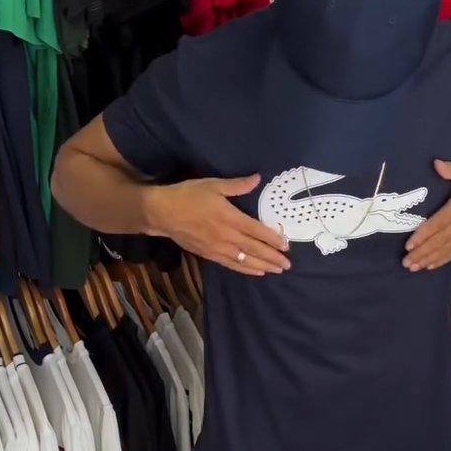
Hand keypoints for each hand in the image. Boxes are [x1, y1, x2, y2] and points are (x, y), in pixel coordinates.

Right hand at [147, 176, 290, 275]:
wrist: (162, 212)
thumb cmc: (188, 195)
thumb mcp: (213, 185)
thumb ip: (237, 185)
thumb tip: (257, 178)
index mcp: (229, 217)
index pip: (257, 230)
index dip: (273, 239)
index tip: (286, 245)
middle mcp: (226, 236)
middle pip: (254, 249)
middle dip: (272, 257)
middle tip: (288, 264)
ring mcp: (218, 248)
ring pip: (245, 260)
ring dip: (263, 266)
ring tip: (277, 270)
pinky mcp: (209, 255)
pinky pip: (232, 264)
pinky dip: (246, 269)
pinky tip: (257, 272)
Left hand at [403, 161, 450, 269]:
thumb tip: (435, 164)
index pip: (438, 223)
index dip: (423, 235)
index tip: (409, 245)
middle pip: (440, 240)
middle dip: (423, 252)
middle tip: (406, 263)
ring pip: (448, 248)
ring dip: (431, 258)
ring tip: (415, 267)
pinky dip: (445, 258)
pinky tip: (432, 265)